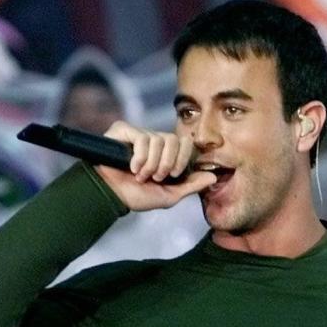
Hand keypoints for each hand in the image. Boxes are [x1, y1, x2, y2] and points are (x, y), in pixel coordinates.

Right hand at [94, 120, 216, 211]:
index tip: (173, 175)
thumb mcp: (170, 195)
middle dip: (167, 163)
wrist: (113, 196)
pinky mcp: (124, 130)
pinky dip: (140, 157)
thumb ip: (191, 185)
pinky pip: (142, 137)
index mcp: (167, 154)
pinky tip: (132, 168)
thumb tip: (213, 177)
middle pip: (174, 139)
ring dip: (152, 164)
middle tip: (157, 177)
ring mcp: (140, 134)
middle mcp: (155, 142)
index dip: (183, 159)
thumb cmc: (138, 196)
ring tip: (141, 175)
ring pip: (158, 139)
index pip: (186, 143)